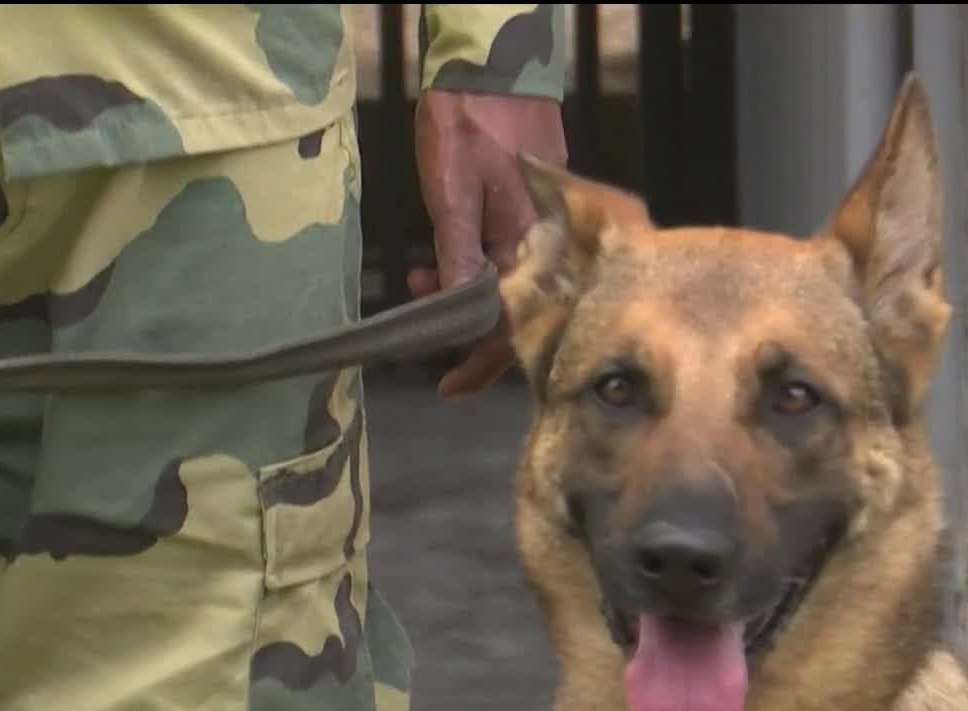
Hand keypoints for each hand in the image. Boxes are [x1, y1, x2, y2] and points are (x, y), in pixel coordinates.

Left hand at [411, 88, 567, 398]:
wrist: (492, 66)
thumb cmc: (469, 121)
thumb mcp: (451, 193)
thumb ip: (456, 255)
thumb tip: (454, 311)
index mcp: (533, 243)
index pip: (513, 324)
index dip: (481, 363)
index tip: (449, 386)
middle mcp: (550, 241)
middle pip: (519, 311)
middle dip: (468, 328)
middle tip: (426, 335)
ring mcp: (547, 225)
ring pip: (513, 283)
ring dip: (466, 293)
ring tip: (417, 280)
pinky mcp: (537, 211)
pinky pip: (514, 255)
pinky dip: (478, 265)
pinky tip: (444, 258)